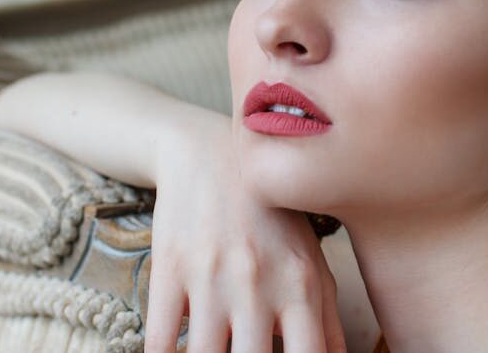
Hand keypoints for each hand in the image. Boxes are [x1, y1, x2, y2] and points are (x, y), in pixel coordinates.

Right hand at [144, 113, 346, 352]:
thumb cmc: (271, 216)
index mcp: (301, 285)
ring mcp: (210, 277)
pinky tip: (178, 352)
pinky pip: (160, 340)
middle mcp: (258, 283)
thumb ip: (327, 318)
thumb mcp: (311, 258)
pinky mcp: (168, 271)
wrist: (210, 155)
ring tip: (217, 352)